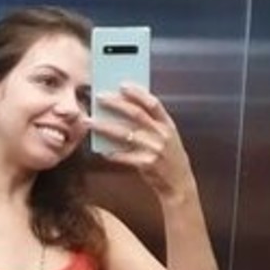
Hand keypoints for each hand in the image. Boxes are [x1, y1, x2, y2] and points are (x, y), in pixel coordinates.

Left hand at [90, 83, 193, 201]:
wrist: (179, 184)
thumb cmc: (169, 158)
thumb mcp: (167, 137)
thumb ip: (152, 124)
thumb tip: (126, 109)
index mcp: (168, 125)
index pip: (153, 103)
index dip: (138, 93)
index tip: (122, 85)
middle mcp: (162, 135)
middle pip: (136, 114)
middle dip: (116, 104)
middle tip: (99, 98)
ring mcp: (155, 149)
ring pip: (125, 134)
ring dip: (105, 127)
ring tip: (90, 122)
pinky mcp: (147, 164)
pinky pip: (123, 156)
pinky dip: (111, 152)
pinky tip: (101, 150)